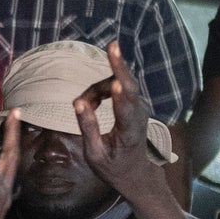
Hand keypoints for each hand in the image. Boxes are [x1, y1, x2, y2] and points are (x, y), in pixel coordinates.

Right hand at [71, 41, 164, 203]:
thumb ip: (88, 128)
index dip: (118, 97)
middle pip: (130, 87)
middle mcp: (139, 116)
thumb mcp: (95, 154)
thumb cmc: (112, 166)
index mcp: (129, 133)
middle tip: (113, 45)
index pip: (125, 112)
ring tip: (82, 104)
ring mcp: (141, 107)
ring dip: (98, 88)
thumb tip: (78, 104)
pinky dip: (102, 89)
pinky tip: (92, 101)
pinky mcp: (137, 102)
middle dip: (119, 66)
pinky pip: (118, 86)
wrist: (136, 173)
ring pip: (119, 84)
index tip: (114, 83)